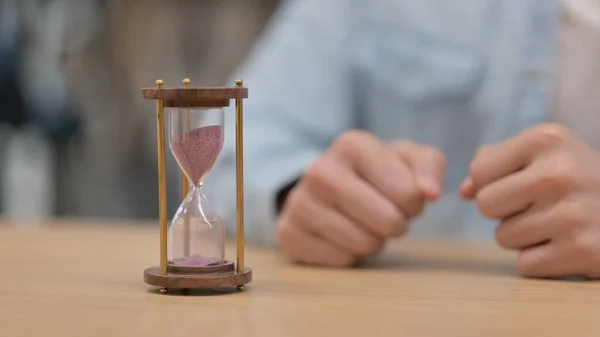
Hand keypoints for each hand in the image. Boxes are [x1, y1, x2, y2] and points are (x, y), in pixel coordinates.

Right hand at [276, 130, 445, 266]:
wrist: (326, 186)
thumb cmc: (376, 173)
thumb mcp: (408, 160)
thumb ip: (429, 167)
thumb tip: (430, 193)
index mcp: (352, 145)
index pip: (408, 193)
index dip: (413, 203)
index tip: (400, 196)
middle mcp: (320, 170)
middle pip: (388, 221)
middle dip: (395, 224)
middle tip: (383, 214)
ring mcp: (299, 202)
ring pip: (364, 244)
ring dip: (373, 241)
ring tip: (362, 224)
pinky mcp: (288, 232)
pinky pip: (340, 261)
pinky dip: (348, 255)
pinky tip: (341, 236)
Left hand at [461, 123, 599, 278]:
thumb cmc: (576, 179)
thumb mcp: (543, 155)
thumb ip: (494, 165)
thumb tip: (462, 191)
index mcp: (546, 139)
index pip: (480, 172)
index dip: (495, 183)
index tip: (526, 182)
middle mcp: (559, 172)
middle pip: (486, 205)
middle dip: (506, 211)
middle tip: (541, 206)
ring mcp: (572, 213)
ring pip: (503, 238)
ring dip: (524, 237)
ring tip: (557, 223)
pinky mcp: (583, 251)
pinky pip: (525, 265)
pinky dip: (541, 262)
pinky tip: (567, 245)